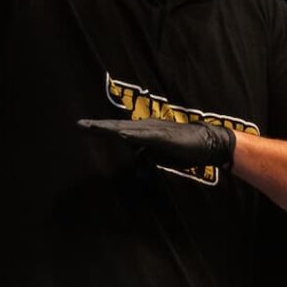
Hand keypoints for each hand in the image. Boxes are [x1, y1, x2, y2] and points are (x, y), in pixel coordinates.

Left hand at [78, 115, 235, 167]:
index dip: (100, 129)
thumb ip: (146, 155)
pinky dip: (132, 135)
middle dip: (98, 127)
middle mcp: (146, 127)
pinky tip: (121, 135)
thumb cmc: (184, 148)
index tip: (82, 128)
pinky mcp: (164, 135)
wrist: (207, 142)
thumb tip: (137, 161)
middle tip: (79, 125)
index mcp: (143, 131)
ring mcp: (155, 130)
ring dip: (110, 128)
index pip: (117, 130)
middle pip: (117, 127)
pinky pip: (145, 135)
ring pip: (127, 128)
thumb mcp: (159, 155)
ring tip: (93, 127)